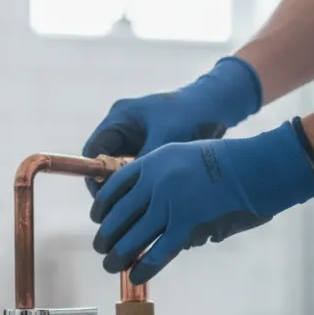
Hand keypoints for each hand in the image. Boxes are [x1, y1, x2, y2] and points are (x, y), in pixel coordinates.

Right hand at [82, 57, 262, 194]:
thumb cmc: (193, 114)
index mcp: (120, 117)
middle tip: (121, 211)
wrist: (220, 104)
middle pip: (103, 163)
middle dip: (110, 187)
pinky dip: (142, 186)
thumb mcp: (168, 138)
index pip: (93, 151)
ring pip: (121, 170)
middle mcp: (123, 128)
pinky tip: (153, 200)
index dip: (95, 175)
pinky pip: (138, 172)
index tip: (107, 199)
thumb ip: (145, 162)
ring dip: (128, 188)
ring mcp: (136, 138)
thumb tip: (130, 193)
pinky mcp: (150, 148)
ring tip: (138, 209)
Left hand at [89, 120, 313, 283]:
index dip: (102, 206)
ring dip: (118, 254)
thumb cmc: (229, 161)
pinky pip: (157, 252)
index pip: (115, 186)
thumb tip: (153, 207)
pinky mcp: (186, 225)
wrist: (255, 166)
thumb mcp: (186, 155)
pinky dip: (143, 266)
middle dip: (106, 235)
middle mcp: (155, 182)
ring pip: (132, 236)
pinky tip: (135, 275)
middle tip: (100, 247)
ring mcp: (169, 204)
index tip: (98, 218)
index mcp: (153, 162)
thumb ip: (165, 176)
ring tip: (110, 265)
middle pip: (118, 215)